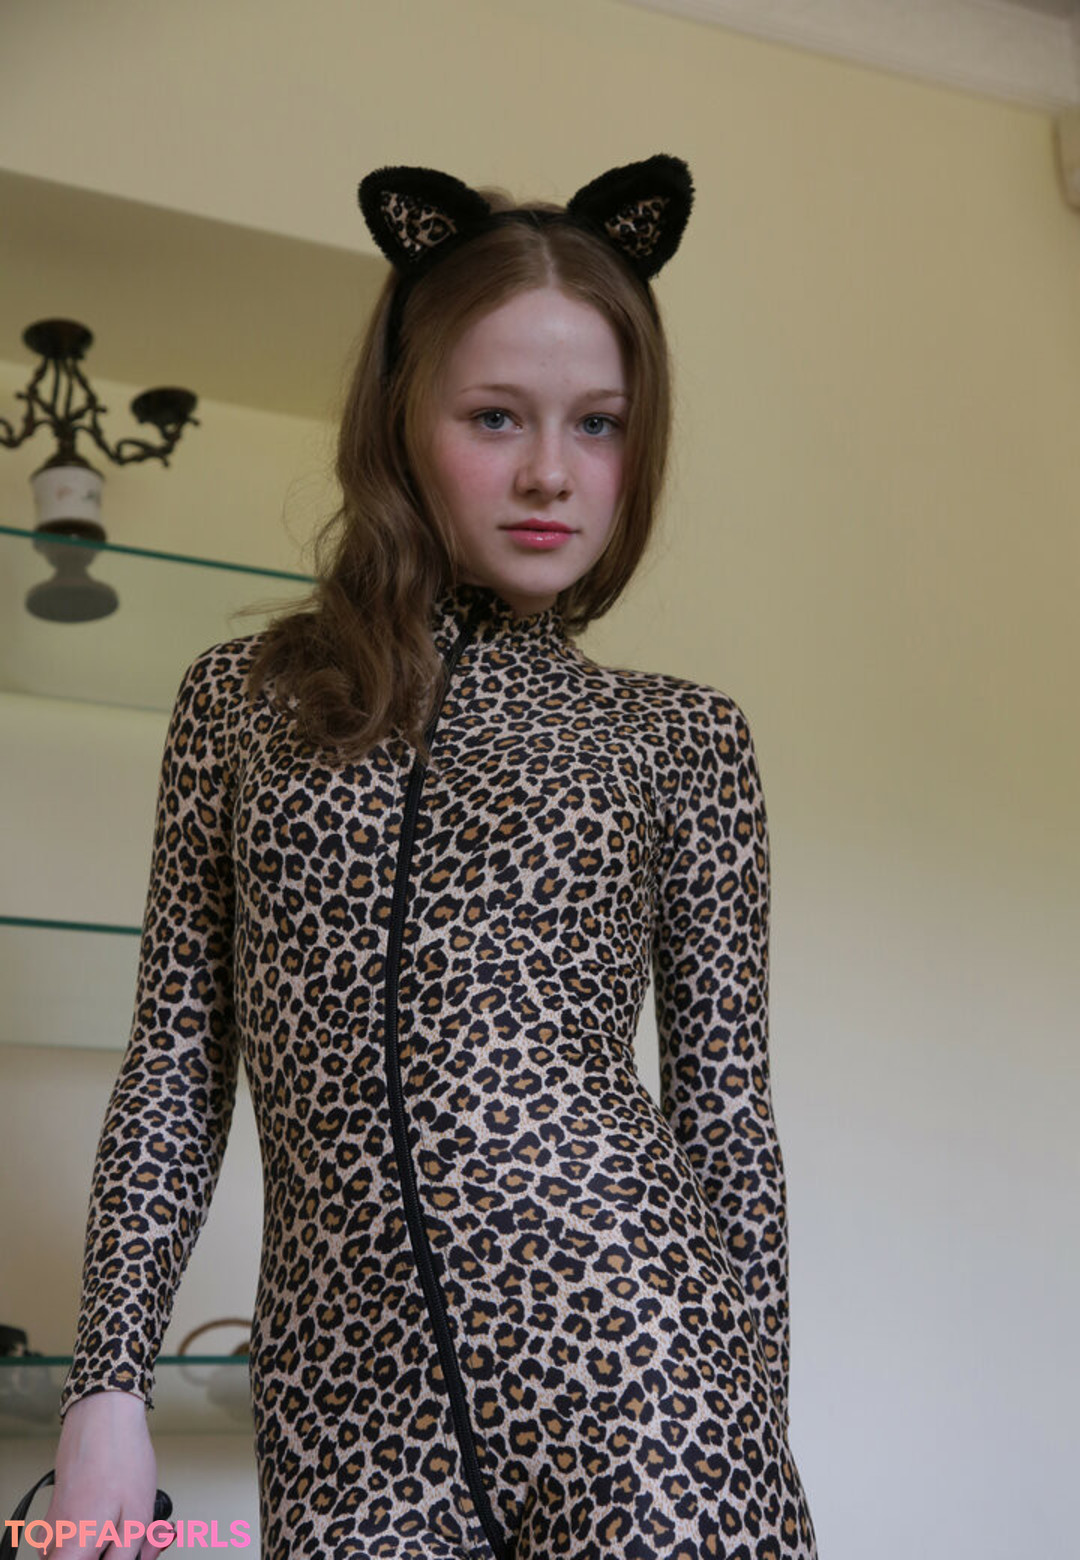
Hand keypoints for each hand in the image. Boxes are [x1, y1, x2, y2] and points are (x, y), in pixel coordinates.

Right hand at [38, 1391, 169, 1557]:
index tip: (138, 1552)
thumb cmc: (118, 1457)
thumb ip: (128, 1556)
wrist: (102, 1414)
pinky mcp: (62, 1514)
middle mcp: (55, 1546)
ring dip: (124, 1541)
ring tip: (149, 1521)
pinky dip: (112, 1526)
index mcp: (71, 1552)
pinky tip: (133, 1510)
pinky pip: (87, 1533)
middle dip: (128, 1554)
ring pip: (93, 1550)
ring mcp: (56, 1529)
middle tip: (155, 1537)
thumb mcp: (136, 1517)